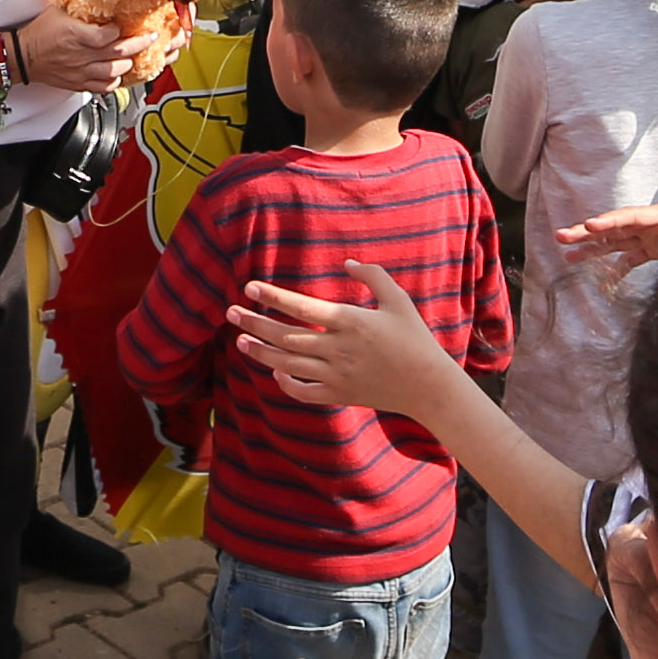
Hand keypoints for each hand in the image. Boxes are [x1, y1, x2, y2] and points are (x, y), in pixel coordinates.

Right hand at [15, 3, 135, 95]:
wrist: (23, 56)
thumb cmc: (40, 32)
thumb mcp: (58, 9)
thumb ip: (79, 1)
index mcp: (75, 35)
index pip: (107, 36)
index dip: (120, 30)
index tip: (126, 24)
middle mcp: (80, 55)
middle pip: (117, 54)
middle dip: (139, 45)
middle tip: (151, 37)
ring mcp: (80, 72)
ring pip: (114, 72)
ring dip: (129, 64)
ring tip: (136, 55)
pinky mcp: (79, 84)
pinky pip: (103, 87)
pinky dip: (115, 81)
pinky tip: (119, 73)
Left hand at [234, 262, 463, 421]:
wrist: (427, 385)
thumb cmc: (414, 338)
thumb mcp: (398, 300)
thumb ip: (373, 276)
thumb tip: (346, 262)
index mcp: (350, 322)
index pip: (302, 307)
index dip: (273, 297)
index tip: (250, 287)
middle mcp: (338, 349)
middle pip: (285, 336)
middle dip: (254, 323)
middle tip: (230, 312)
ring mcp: (336, 375)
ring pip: (287, 364)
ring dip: (260, 353)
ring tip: (240, 340)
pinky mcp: (339, 396)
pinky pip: (303, 392)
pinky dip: (285, 382)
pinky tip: (275, 371)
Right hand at [559, 200, 657, 264]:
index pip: (631, 217)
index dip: (610, 221)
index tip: (589, 225)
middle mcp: (651, 224)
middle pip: (614, 227)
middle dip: (587, 232)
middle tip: (561, 236)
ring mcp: (650, 236)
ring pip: (615, 241)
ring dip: (592, 247)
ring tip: (567, 254)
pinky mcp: (653, 249)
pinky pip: (629, 257)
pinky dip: (614, 266)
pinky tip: (597, 277)